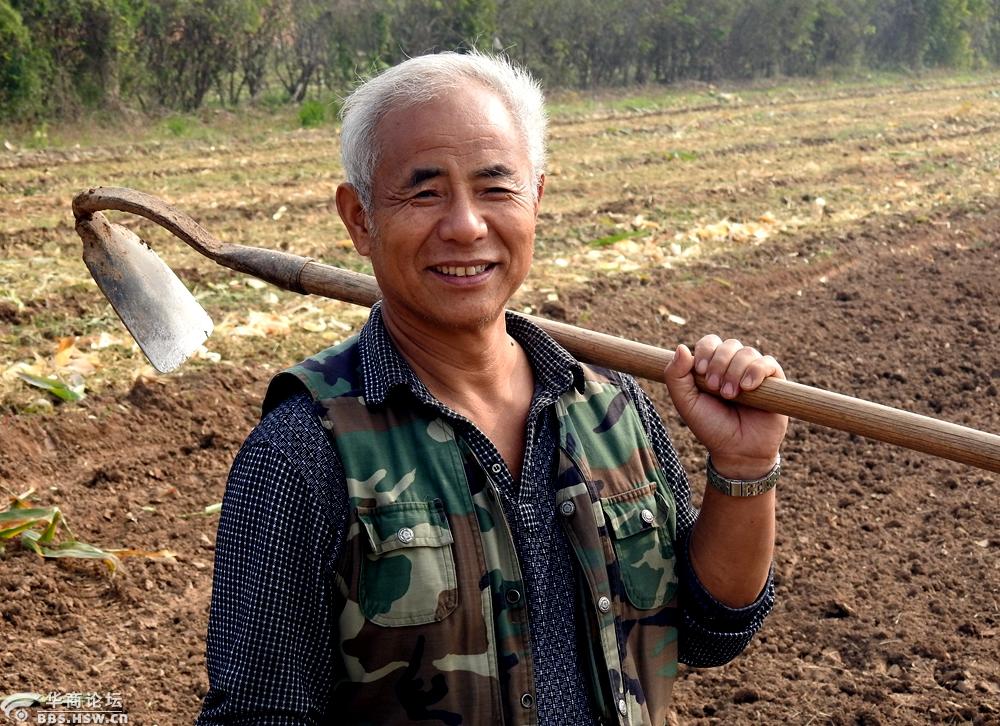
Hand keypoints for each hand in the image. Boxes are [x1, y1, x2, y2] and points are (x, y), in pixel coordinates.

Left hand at [663, 335, 787, 477]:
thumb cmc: (711, 426)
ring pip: (747, 352)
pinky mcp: (774, 381)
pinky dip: (756, 370)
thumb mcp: (686, 403)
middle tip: (715, 388)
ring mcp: (754, 372)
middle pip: (729, 344)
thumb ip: (676, 376)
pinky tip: (748, 387)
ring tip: (730, 395)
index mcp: (712, 367)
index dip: (705, 351)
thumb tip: (681, 347)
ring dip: (735, 370)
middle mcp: (734, 366)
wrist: (738, 451)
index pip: (710, 342)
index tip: (699, 371)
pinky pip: (768, 363)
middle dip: (719, 363)